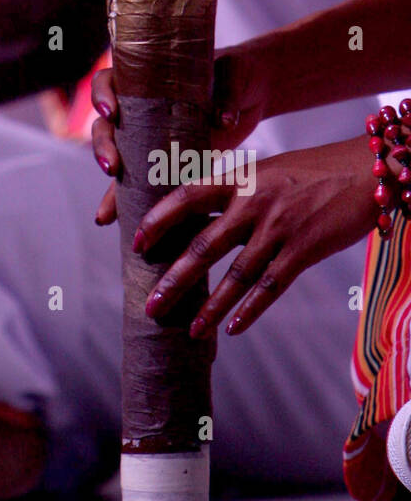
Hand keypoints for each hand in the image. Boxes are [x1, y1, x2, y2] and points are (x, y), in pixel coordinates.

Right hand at [91, 44, 269, 225]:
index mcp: (146, 79)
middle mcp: (139, 109)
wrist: (251, 91)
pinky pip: (142, 183)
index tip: (112, 113)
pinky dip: (130, 204)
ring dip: (110, 186)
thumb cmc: (235, 73)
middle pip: (105, 126)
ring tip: (108, 214)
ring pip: (118, 159)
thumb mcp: (231, 77)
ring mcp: (150, 136)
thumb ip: (226, 95)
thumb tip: (224, 119)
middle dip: (103, 147)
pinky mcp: (166, 160)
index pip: (108, 82)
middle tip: (112, 166)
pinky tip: (118, 225)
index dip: (102, 96)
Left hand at [133, 137, 376, 336]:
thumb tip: (198, 215)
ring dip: (211, 307)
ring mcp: (278, 228)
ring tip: (190, 330)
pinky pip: (271, 286)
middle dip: (175, 278)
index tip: (136, 242)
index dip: (159, 219)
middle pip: (204, 245)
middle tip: (152, 304)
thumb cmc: (312, 170)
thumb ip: (234, 191)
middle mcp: (253, 203)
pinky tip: (232, 328)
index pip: (187, 196)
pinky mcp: (303, 250)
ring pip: (236, 274)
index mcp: (239, 178)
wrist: (364, 171)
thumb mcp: (265, 170)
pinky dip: (250, 310)